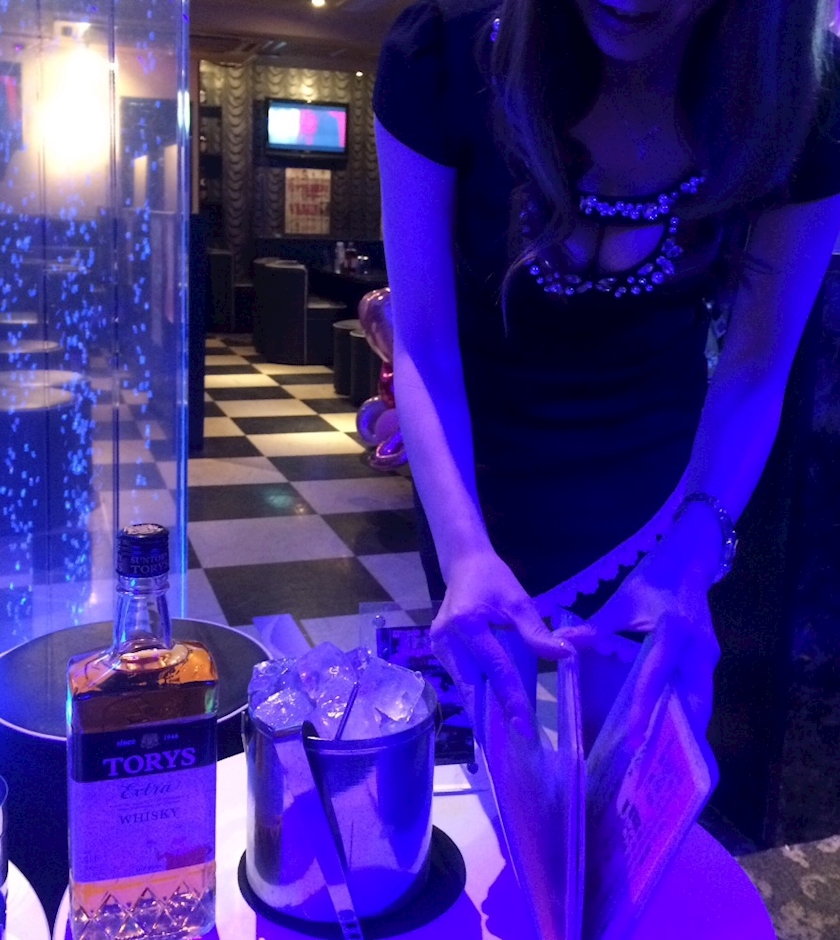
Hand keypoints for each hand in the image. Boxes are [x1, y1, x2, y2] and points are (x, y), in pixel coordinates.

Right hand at [431, 549, 571, 735]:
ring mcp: (439, 646)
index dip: (512, 698)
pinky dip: (478, 694)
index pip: (495, 668)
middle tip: (516, 742)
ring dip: (485, 708)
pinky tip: (493, 712)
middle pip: (473, 686)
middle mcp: (447, 638)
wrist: (464, 565)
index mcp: (466, 623)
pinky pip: (461, 679)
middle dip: (495, 714)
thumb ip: (537, 633)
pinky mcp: (439, 651)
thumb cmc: (494, 580)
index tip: (525, 727)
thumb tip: (566, 656)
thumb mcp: (519, 601)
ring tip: (507, 734)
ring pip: (465, 687)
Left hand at [550, 535, 720, 746]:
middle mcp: (699, 649)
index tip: (634, 737)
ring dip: (685, 727)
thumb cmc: (655, 577)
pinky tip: (670, 730)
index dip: (645, 708)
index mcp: (674, 632)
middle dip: (678, 733)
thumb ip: (597, 627)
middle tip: (656, 764)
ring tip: (663, 757)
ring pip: (701, 701)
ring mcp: (709, 656)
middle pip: (693, 701)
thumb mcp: (624, 600)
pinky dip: (687, 713)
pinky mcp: (708, 658)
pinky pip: (700, 692)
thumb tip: (562, 643)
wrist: (690, 558)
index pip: (656, 677)